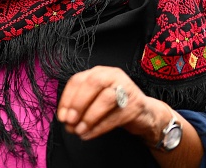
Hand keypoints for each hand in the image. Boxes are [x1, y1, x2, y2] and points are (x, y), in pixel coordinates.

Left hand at [57, 66, 172, 146]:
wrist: (144, 114)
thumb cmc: (113, 106)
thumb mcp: (94, 100)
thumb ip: (80, 107)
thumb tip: (66, 120)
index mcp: (99, 72)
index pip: (78, 80)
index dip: (67, 98)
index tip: (61, 116)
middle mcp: (113, 75)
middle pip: (93, 83)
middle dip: (78, 103)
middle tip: (69, 121)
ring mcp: (126, 88)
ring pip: (106, 98)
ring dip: (90, 117)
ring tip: (79, 131)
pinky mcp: (136, 104)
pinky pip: (116, 116)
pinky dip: (100, 127)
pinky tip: (89, 135)